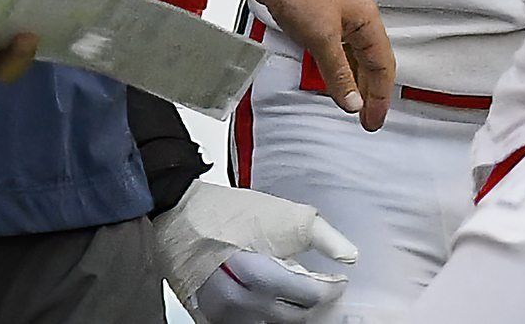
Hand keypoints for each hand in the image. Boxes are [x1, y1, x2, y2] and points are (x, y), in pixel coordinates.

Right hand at [154, 181, 357, 323]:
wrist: (174, 212)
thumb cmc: (219, 211)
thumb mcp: (276, 214)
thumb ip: (319, 234)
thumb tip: (349, 254)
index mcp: (258, 276)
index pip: (311, 298)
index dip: (331, 289)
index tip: (337, 281)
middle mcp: (239, 303)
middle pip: (294, 318)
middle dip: (312, 304)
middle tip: (319, 289)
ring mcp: (222, 314)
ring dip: (286, 313)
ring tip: (292, 294)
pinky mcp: (208, 316)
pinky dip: (260, 318)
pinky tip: (266, 302)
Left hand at [241, 0, 393, 130]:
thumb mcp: (322, 37)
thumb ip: (338, 72)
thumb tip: (352, 101)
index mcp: (366, 19)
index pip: (382, 66)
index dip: (380, 96)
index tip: (374, 119)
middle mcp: (355, 18)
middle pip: (371, 62)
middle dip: (370, 92)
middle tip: (367, 118)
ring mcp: (336, 18)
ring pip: (352, 57)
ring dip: (353, 82)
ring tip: (351, 105)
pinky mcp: (316, 18)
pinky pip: (334, 51)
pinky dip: (336, 69)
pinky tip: (330, 79)